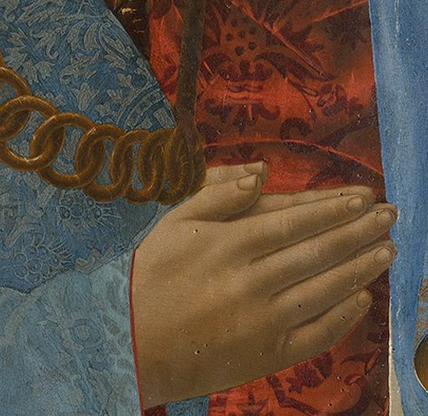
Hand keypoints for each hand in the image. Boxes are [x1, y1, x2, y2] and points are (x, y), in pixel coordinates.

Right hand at [131, 164, 396, 407]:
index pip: (294, 220)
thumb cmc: (152, 272)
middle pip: (317, 251)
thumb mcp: (176, 220)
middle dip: (359, 231)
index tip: (364, 197)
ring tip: (387, 249)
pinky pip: (317, 333)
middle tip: (390, 216)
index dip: (332, 207)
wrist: (134, 339)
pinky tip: (362, 297)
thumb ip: (217, 193)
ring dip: (361, 267)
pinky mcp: (268, 354)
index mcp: (228, 242)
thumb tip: (261, 171)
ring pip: (324, 288)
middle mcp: (251, 279)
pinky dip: (343, 315)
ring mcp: (263, 319)